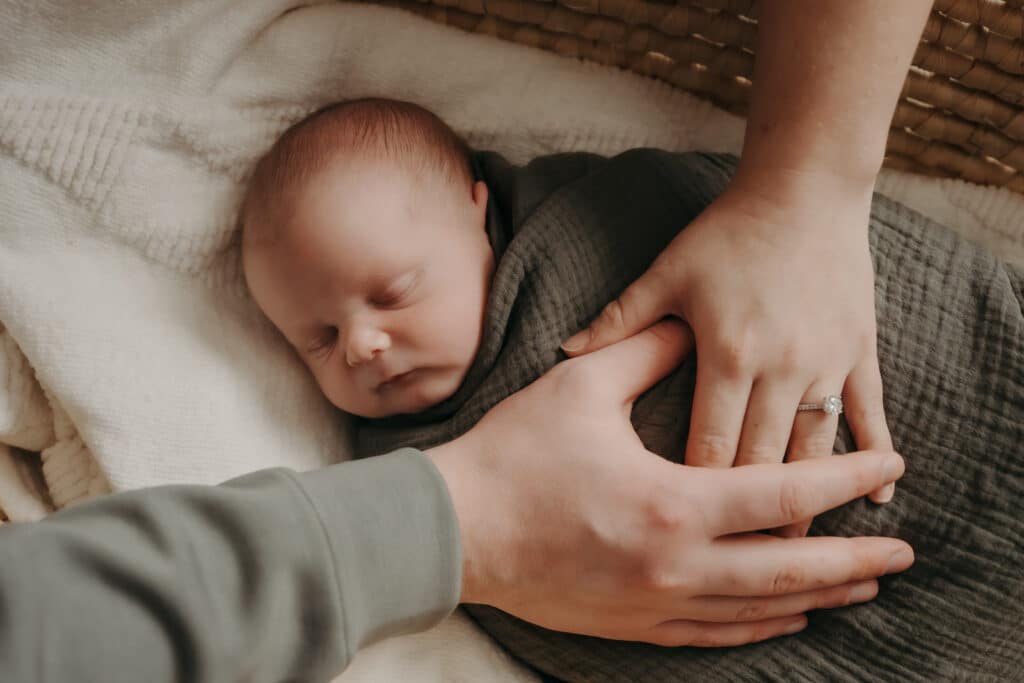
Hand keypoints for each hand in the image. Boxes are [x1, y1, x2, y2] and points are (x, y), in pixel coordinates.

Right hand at [429, 320, 911, 646]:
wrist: (454, 529)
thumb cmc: (513, 457)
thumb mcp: (579, 389)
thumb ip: (642, 353)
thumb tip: (684, 327)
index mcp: (671, 503)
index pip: (784, 494)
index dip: (845, 480)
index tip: (889, 471)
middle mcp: (675, 565)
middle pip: (789, 569)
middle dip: (854, 561)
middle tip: (902, 554)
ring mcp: (655, 602)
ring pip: (758, 609)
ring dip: (817, 597)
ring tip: (861, 587)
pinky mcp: (632, 623)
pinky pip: (714, 633)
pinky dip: (759, 625)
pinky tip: (784, 616)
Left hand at [561, 172, 892, 535]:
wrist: (804, 190)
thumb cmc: (728, 233)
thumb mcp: (667, 271)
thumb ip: (620, 320)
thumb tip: (565, 348)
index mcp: (726, 354)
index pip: (710, 444)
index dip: (698, 493)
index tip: (682, 537)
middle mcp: (778, 367)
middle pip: (762, 459)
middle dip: (749, 516)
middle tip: (735, 563)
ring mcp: (824, 361)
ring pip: (815, 448)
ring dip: (809, 500)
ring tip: (799, 552)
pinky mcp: (858, 349)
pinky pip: (869, 410)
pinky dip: (873, 453)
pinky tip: (879, 494)